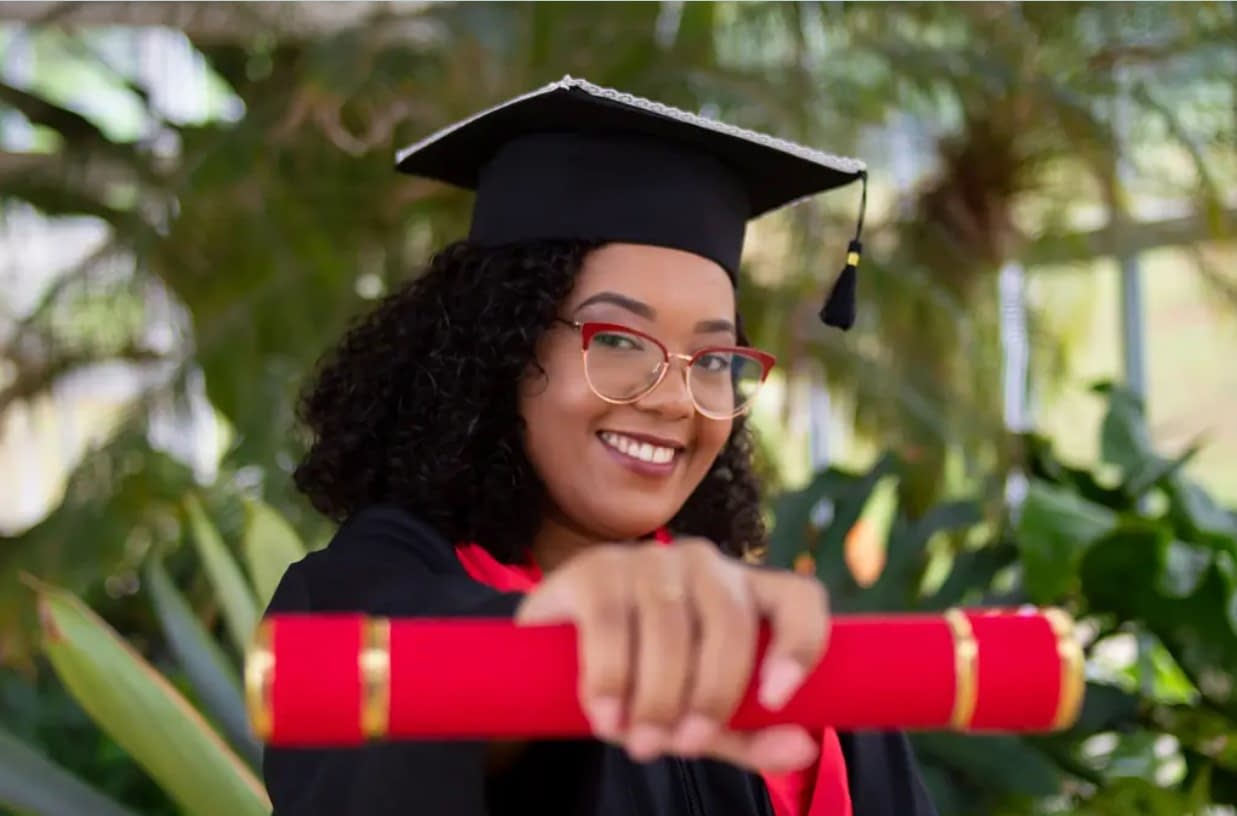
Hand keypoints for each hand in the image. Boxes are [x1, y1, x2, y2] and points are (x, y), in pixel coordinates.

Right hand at [515, 538, 830, 771]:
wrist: (558, 659)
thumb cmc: (647, 683)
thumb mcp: (701, 718)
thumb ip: (749, 735)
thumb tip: (801, 750)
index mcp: (747, 593)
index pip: (799, 599)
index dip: (800, 642)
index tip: (777, 699)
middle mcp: (705, 565)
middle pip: (730, 621)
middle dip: (711, 694)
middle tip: (684, 746)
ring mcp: (649, 560)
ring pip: (670, 625)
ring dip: (657, 695)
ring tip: (639, 742)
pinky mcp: (596, 568)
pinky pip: (611, 622)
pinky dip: (611, 677)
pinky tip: (606, 714)